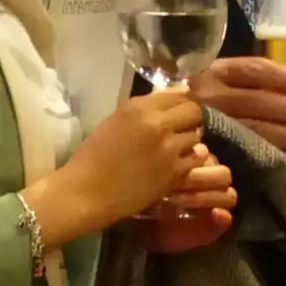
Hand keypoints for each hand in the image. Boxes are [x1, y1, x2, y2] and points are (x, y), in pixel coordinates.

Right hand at [25, 89, 203, 246]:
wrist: (87, 191)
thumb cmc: (94, 156)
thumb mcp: (116, 121)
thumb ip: (145, 108)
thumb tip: (176, 95)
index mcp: (138, 107)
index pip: (178, 94)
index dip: (181, 102)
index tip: (178, 110)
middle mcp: (157, 123)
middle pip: (194, 111)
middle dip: (191, 118)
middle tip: (181, 128)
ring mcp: (169, 148)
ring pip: (197, 135)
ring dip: (189, 139)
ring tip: (177, 147)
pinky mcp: (174, 172)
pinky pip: (196, 158)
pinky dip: (190, 159)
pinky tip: (178, 163)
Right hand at [191, 56, 285, 154]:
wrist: (159, 127)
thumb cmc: (197, 101)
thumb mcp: (216, 80)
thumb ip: (246, 81)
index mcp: (213, 72)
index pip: (255, 70)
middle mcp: (209, 95)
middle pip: (259, 100)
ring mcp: (208, 123)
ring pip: (255, 128)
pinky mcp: (209, 147)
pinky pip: (245, 149)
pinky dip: (271, 150)